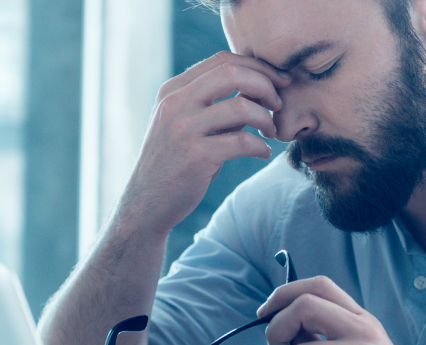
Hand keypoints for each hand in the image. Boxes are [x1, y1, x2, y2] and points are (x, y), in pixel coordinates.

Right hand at [115, 51, 290, 237]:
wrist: (147, 201)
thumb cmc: (177, 161)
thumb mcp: (189, 124)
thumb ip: (218, 105)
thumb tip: (261, 90)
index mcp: (174, 90)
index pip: (222, 61)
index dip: (257, 67)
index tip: (279, 81)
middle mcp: (175, 103)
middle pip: (232, 74)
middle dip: (266, 85)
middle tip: (278, 104)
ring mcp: (183, 129)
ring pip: (241, 106)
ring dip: (266, 118)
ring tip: (271, 132)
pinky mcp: (195, 156)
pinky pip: (242, 142)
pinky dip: (261, 146)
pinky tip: (263, 153)